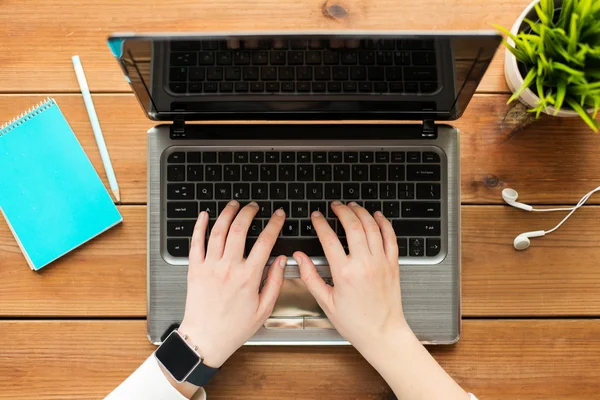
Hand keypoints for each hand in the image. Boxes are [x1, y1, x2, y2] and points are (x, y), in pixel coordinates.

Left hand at [178, 200, 286, 367]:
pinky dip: (200, 225)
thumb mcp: (264, 309)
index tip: (279, 216)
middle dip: (249, 212)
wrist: (205, 339)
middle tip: (254, 206)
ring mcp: (209, 267)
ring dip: (227, 213)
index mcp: (248, 277)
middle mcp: (228, 268)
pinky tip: (205, 215)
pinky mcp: (194, 269)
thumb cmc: (233, 328)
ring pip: (218, 231)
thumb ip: (275, 282)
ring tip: (234, 205)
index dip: (274, 224)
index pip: (265, 242)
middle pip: (240, 229)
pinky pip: (196, 242)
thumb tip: (282, 260)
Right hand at [293, 201, 409, 352]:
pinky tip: (376, 216)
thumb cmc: (356, 322)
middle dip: (342, 211)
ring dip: (361, 212)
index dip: (320, 223)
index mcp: (344, 273)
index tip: (316, 216)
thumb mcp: (326, 302)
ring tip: (352, 206)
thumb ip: (310, 276)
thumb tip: (299, 258)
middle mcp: (364, 264)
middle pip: (353, 226)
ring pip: (372, 227)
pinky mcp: (393, 265)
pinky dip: (383, 223)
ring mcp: (381, 262)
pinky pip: (390, 237)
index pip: (329, 238)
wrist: (383, 333)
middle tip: (334, 206)